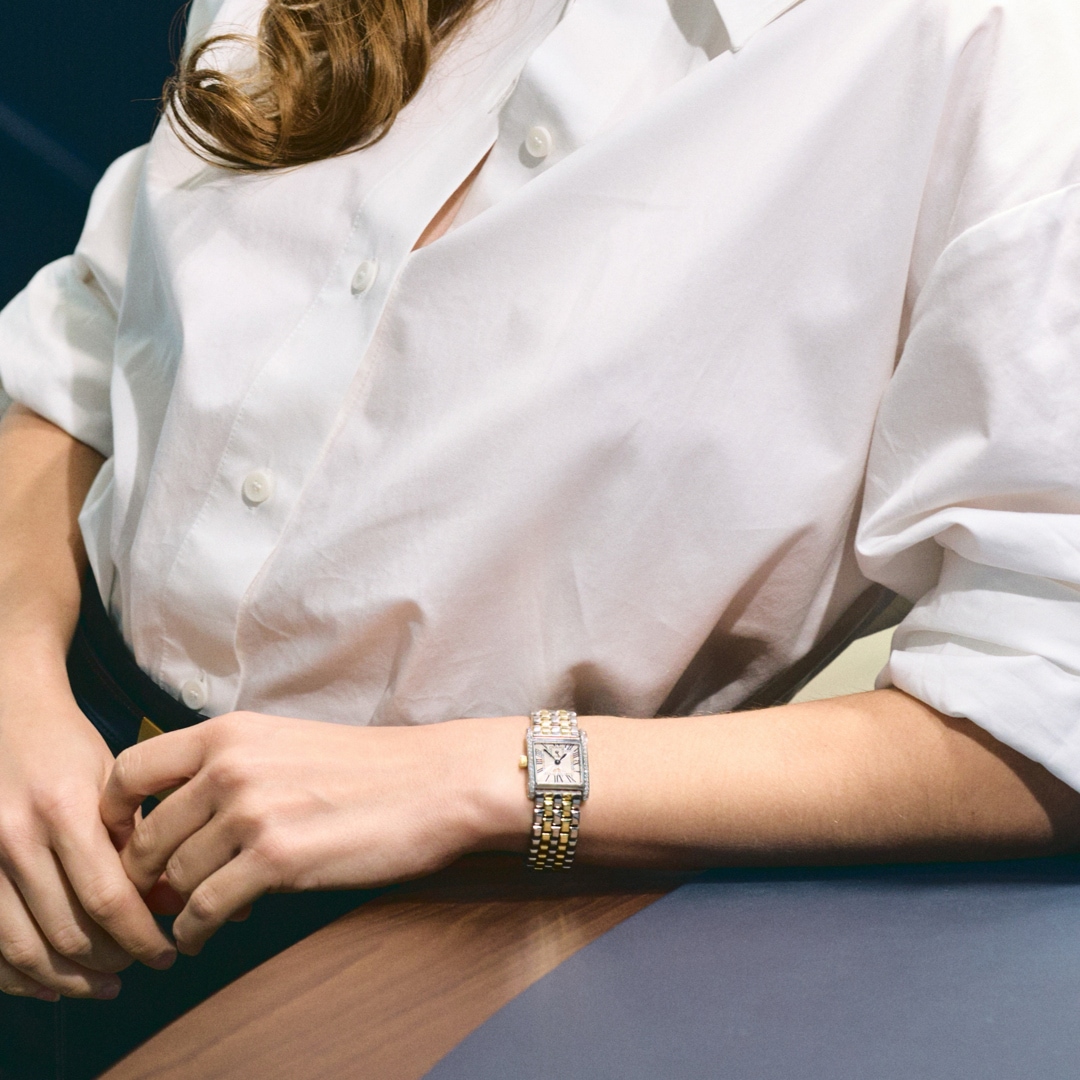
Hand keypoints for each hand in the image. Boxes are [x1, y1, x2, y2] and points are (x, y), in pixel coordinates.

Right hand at [0, 675, 176, 1000]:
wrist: (4, 715)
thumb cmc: (68, 748)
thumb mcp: (114, 781)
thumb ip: (143, 836)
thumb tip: (189, 893)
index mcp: (65, 810)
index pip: (107, 898)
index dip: (140, 937)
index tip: (166, 953)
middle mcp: (16, 837)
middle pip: (66, 930)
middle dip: (110, 961)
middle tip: (141, 966)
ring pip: (23, 948)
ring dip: (68, 979)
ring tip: (104, 984)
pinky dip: (19, 975)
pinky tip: (52, 984)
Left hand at [101, 712, 529, 954]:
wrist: (432, 783)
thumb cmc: (365, 767)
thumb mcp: (284, 743)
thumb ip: (225, 771)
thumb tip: (174, 826)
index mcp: (228, 732)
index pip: (129, 771)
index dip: (111, 815)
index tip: (121, 842)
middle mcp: (230, 767)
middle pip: (144, 836)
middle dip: (141, 876)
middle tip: (153, 897)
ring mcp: (252, 813)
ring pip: (174, 876)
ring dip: (174, 905)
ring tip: (189, 916)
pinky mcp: (276, 860)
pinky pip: (205, 908)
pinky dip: (195, 930)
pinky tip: (204, 934)